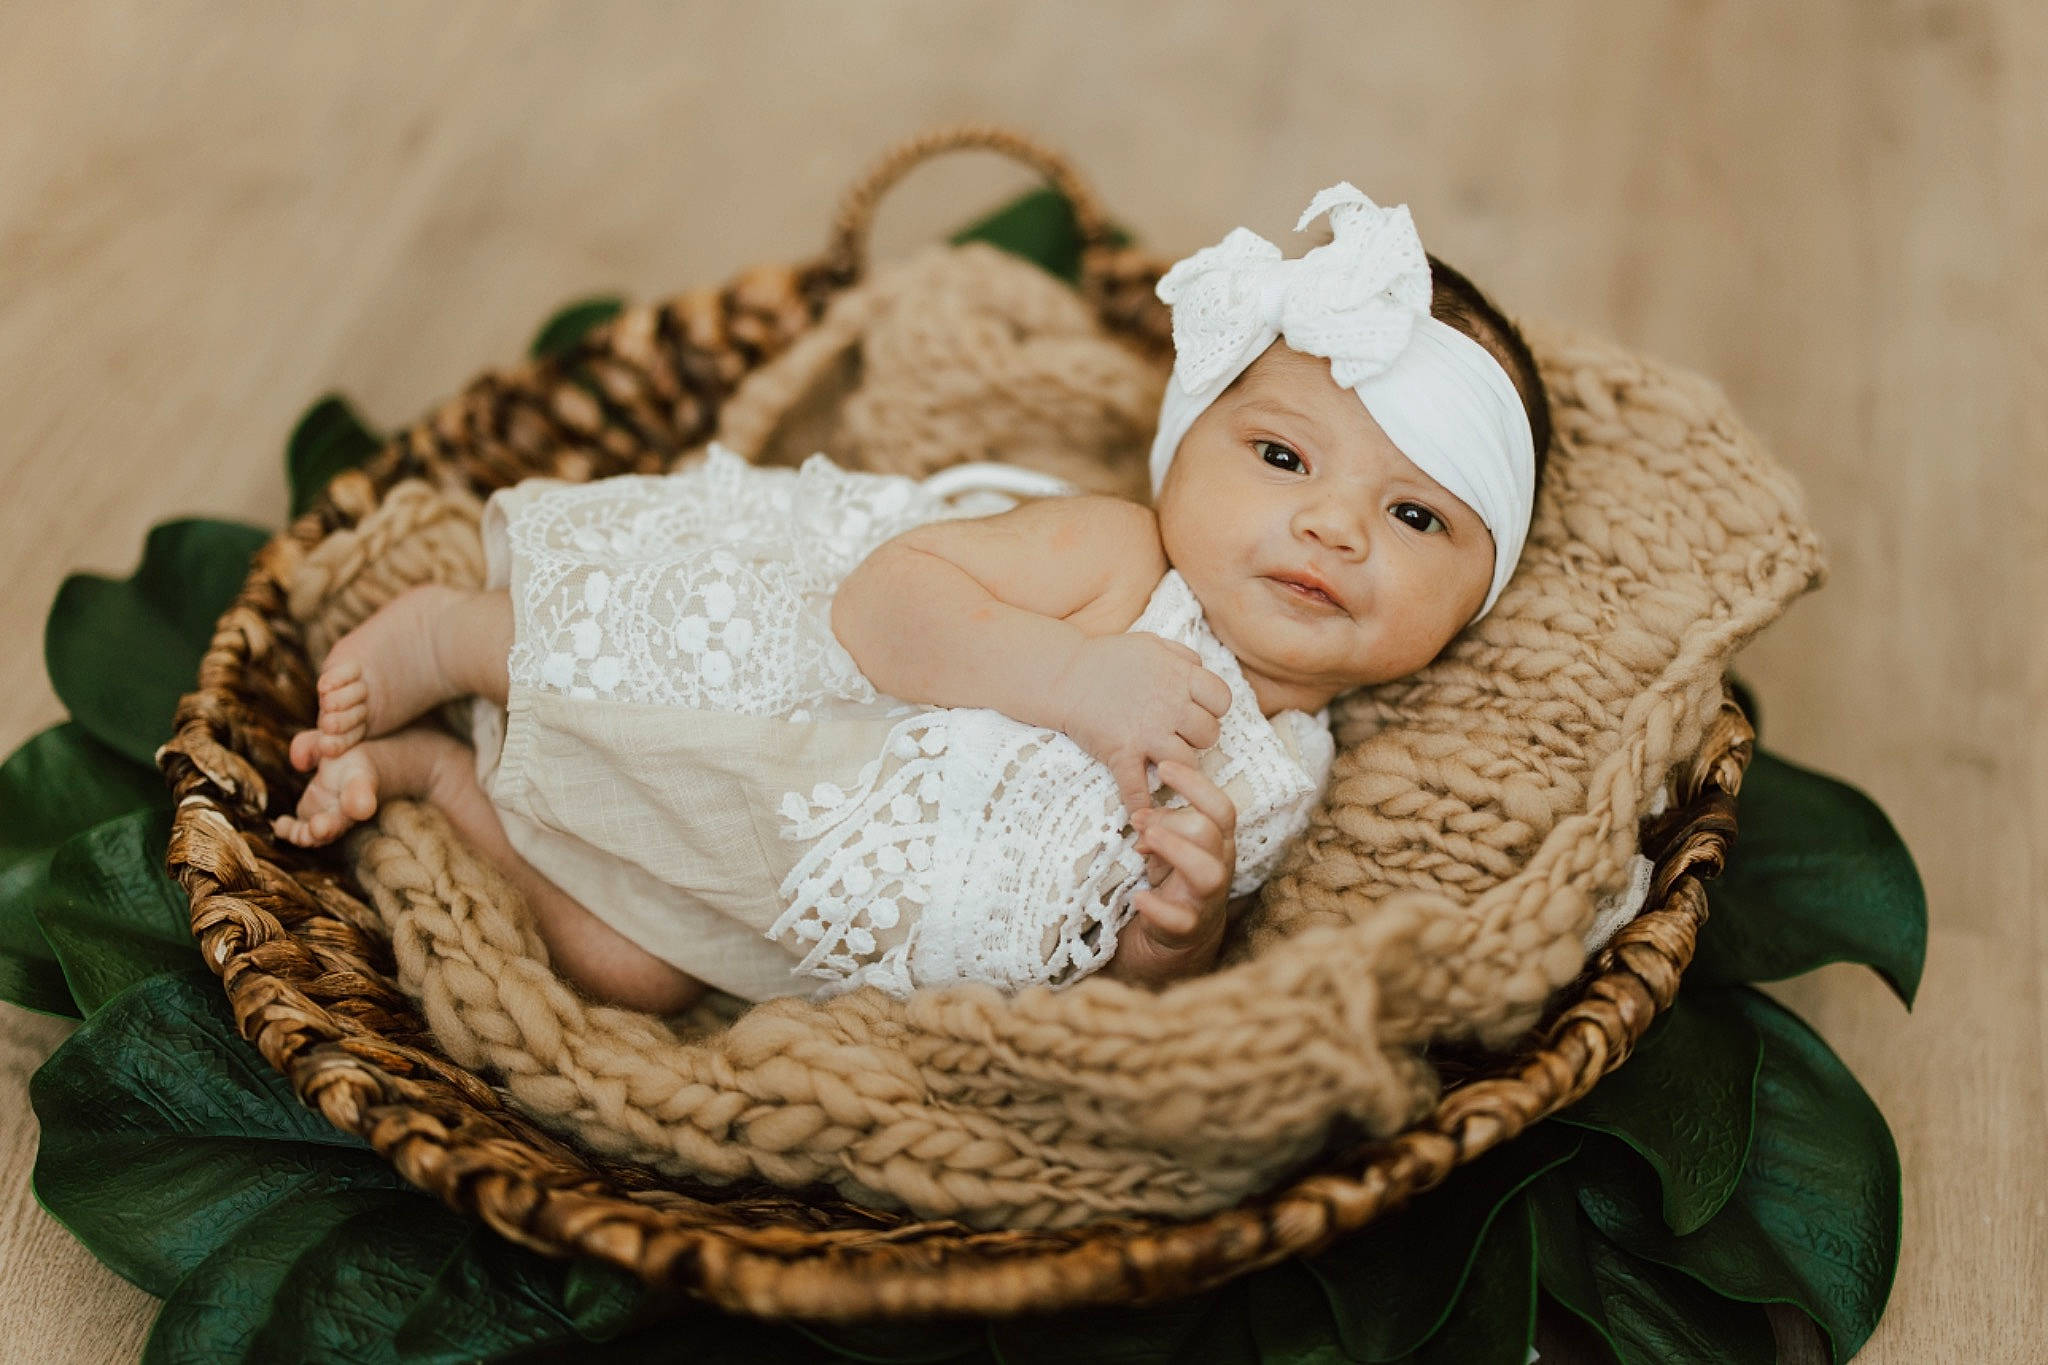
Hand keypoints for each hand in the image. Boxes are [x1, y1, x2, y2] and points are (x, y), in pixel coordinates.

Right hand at [1054, 633, 1232, 816]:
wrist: (1063, 675)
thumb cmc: (1107, 658)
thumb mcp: (1151, 643)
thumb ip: (1182, 656)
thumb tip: (1201, 671)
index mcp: (1179, 677)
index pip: (1222, 699)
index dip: (1214, 708)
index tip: (1198, 711)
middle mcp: (1169, 705)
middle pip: (1209, 734)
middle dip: (1198, 738)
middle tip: (1180, 736)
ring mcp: (1146, 732)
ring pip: (1187, 763)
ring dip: (1180, 768)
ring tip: (1167, 763)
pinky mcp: (1122, 753)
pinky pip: (1137, 788)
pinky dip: (1141, 806)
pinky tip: (1142, 816)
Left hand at [1127, 758, 1237, 952]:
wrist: (1182, 931)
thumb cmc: (1176, 874)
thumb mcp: (1171, 843)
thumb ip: (1161, 824)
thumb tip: (1142, 817)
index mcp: (1220, 840)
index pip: (1220, 807)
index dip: (1195, 784)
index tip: (1163, 767)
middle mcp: (1220, 865)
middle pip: (1210, 832)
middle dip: (1172, 820)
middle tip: (1138, 820)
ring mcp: (1206, 898)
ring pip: (1207, 872)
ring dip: (1174, 851)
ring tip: (1143, 844)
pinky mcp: (1189, 927)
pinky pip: (1179, 919)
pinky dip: (1157, 907)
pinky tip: (1138, 897)